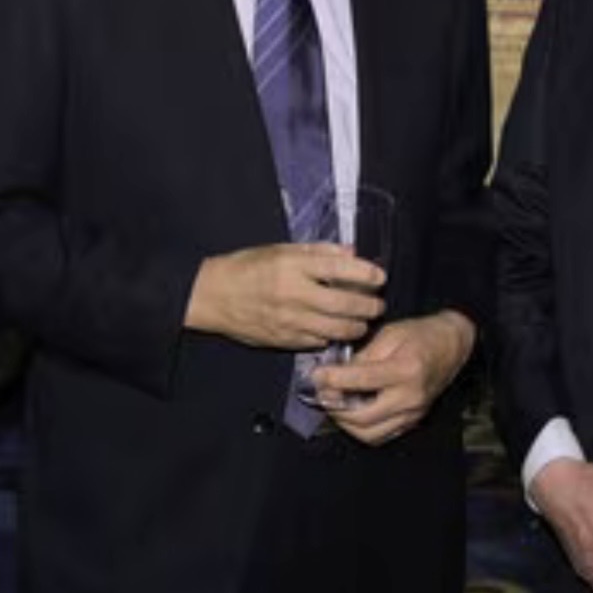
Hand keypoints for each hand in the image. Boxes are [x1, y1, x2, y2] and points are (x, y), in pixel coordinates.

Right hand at [186, 243, 385, 350]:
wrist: (212, 296)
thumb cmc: (248, 267)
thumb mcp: (281, 249)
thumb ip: (318, 251)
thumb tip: (351, 253)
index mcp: (293, 266)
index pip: (340, 269)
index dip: (366, 274)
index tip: (380, 277)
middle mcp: (294, 294)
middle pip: (344, 305)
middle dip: (368, 306)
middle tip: (378, 305)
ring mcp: (289, 320)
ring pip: (335, 329)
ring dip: (356, 327)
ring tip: (363, 322)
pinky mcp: (283, 340)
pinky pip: (317, 342)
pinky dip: (332, 337)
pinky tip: (336, 331)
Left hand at [317, 309, 474, 444]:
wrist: (451, 345)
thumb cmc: (420, 334)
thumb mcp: (390, 334)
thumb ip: (363, 356)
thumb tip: (337, 372)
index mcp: (405, 370)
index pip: (361, 381)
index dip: (333, 380)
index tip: (316, 375)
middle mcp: (410, 397)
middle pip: (362, 416)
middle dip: (335, 407)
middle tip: (322, 393)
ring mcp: (413, 414)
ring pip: (369, 434)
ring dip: (346, 423)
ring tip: (336, 405)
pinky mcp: (413, 421)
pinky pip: (381, 436)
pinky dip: (362, 429)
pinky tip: (353, 413)